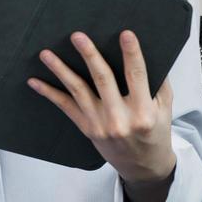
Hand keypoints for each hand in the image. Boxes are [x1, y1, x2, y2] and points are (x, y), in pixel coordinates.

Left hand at [28, 30, 176, 185]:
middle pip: (103, 80)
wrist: (143, 168)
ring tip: (46, 54)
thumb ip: (159, 82)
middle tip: (77, 36)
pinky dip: (49, 93)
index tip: (126, 34)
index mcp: (143, 112)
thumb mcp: (165, 109)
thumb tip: (150, 51)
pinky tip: (35, 81)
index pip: (137, 76)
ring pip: (78, 91)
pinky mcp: (87, 128)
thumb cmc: (155, 134)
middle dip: (89, 55)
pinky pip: (66, 107)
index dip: (132, 54)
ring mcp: (100, 125)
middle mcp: (120, 119)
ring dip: (60, 71)